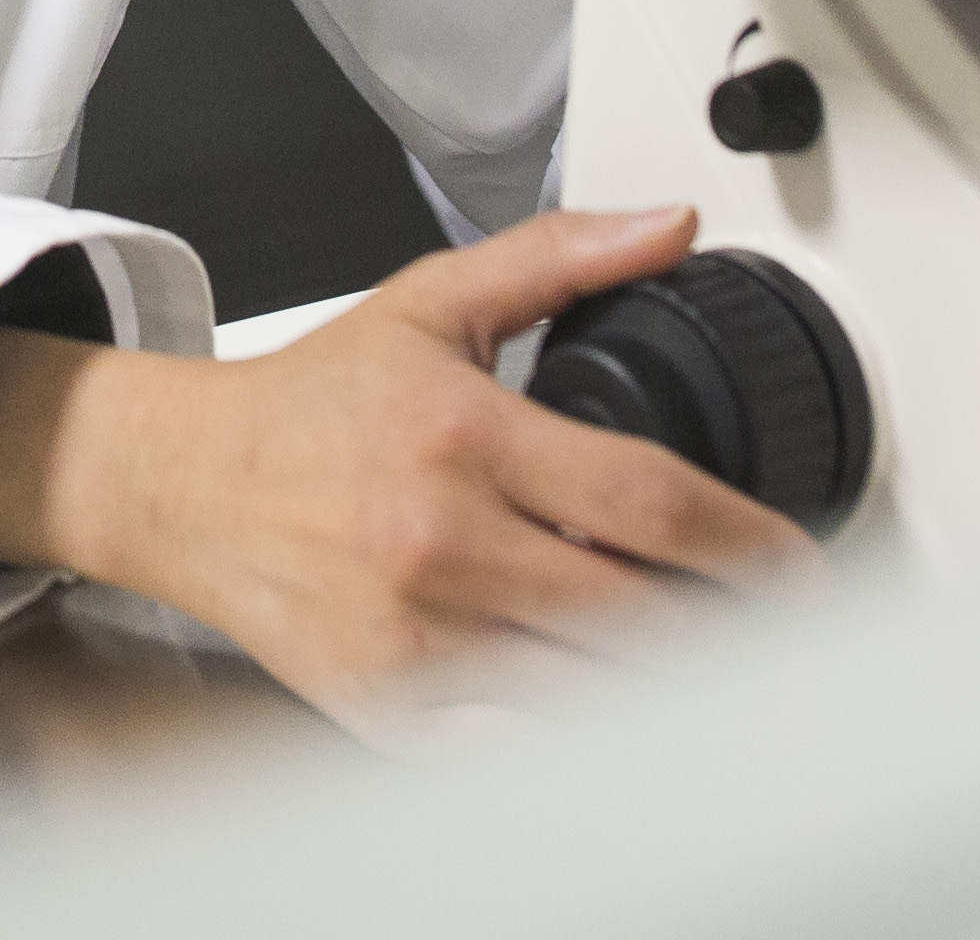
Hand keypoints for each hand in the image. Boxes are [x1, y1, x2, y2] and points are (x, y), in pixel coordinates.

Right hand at [0, 207, 813, 711]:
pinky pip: (522, 752)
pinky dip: (586, 743)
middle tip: (783, 628)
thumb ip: (557, 257)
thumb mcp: (429, 303)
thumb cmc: (309, 406)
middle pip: (641, 615)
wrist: (179, 485)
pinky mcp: (389, 711)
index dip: (750, 546)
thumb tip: (670, 226)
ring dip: (675, 688)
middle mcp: (441, 542)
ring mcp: (415, 639)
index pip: (648, 503)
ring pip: (594, 693)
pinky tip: (623, 714)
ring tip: (724, 669)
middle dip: (733, 629)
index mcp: (463, 435)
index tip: (800, 567)